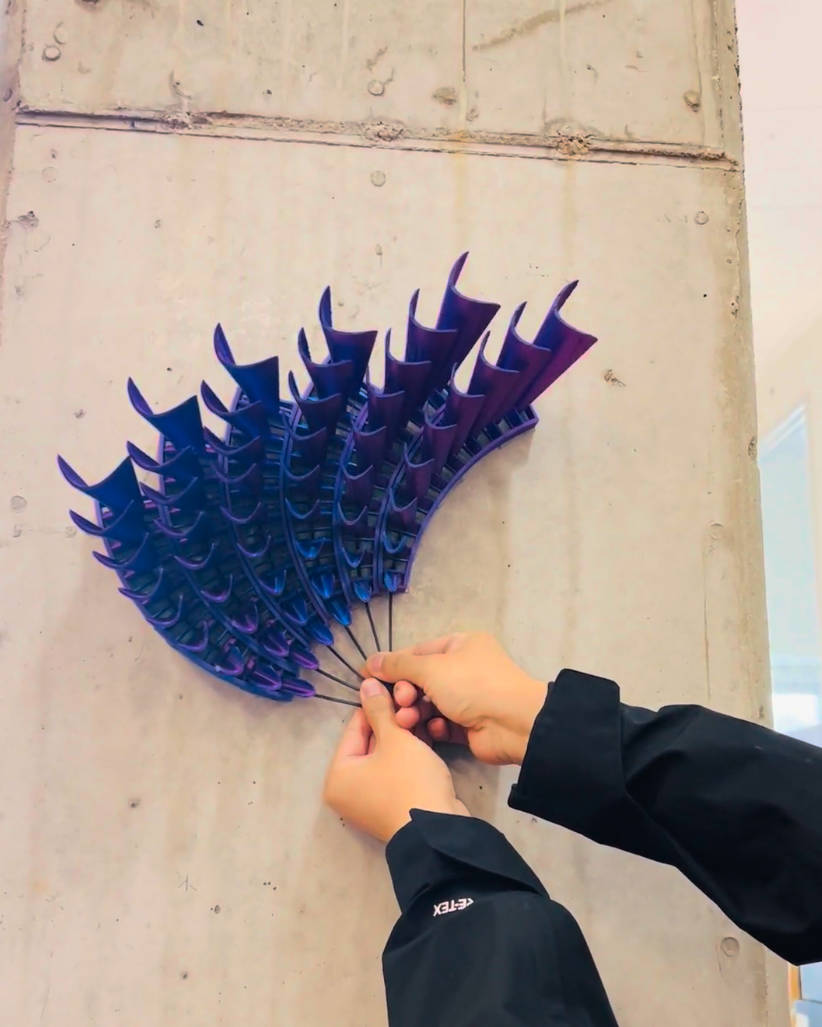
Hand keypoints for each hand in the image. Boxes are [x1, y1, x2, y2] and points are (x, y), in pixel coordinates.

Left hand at [323, 678, 469, 842]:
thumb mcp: (396, 739)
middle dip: (394, 723)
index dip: (376, 705)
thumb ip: (379, 710)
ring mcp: (371, 800)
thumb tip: (366, 683)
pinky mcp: (393, 804)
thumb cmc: (409, 781)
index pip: (355, 727)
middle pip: (370, 742)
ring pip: (387, 756)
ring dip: (405, 737)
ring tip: (424, 715)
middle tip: (413, 702)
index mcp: (338, 776)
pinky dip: (410, 756)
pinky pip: (397, 771)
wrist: (440, 830)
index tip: (395, 687)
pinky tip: (429, 735)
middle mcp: (349, 790)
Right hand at [364, 633, 546, 765]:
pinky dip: (434, 726)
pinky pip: (441, 723)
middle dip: (406, 692)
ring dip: (415, 712)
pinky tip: (433, 730)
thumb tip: (371, 661)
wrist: (513, 724)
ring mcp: (467, 698)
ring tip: (409, 720)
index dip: (392, 665)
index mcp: (460, 646)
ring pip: (428, 703)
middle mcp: (463, 669)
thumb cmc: (473, 685)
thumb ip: (398, 665)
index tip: (367, 677)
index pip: (418, 652)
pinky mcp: (468, 725)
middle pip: (421, 680)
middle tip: (402, 702)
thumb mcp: (432, 668)